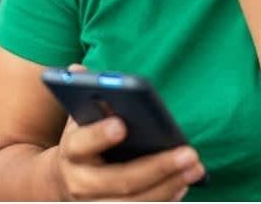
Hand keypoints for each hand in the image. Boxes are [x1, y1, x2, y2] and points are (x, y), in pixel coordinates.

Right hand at [53, 66, 205, 200]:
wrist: (64, 181)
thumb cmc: (82, 141)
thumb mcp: (79, 119)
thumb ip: (83, 97)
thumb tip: (78, 70)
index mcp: (71, 152)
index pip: (82, 144)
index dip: (99, 136)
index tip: (121, 124)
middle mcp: (80, 183)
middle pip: (120, 180)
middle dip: (157, 167)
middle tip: (189, 152)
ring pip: (135, 202)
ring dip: (170, 185)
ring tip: (196, 167)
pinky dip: (166, 199)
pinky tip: (184, 182)